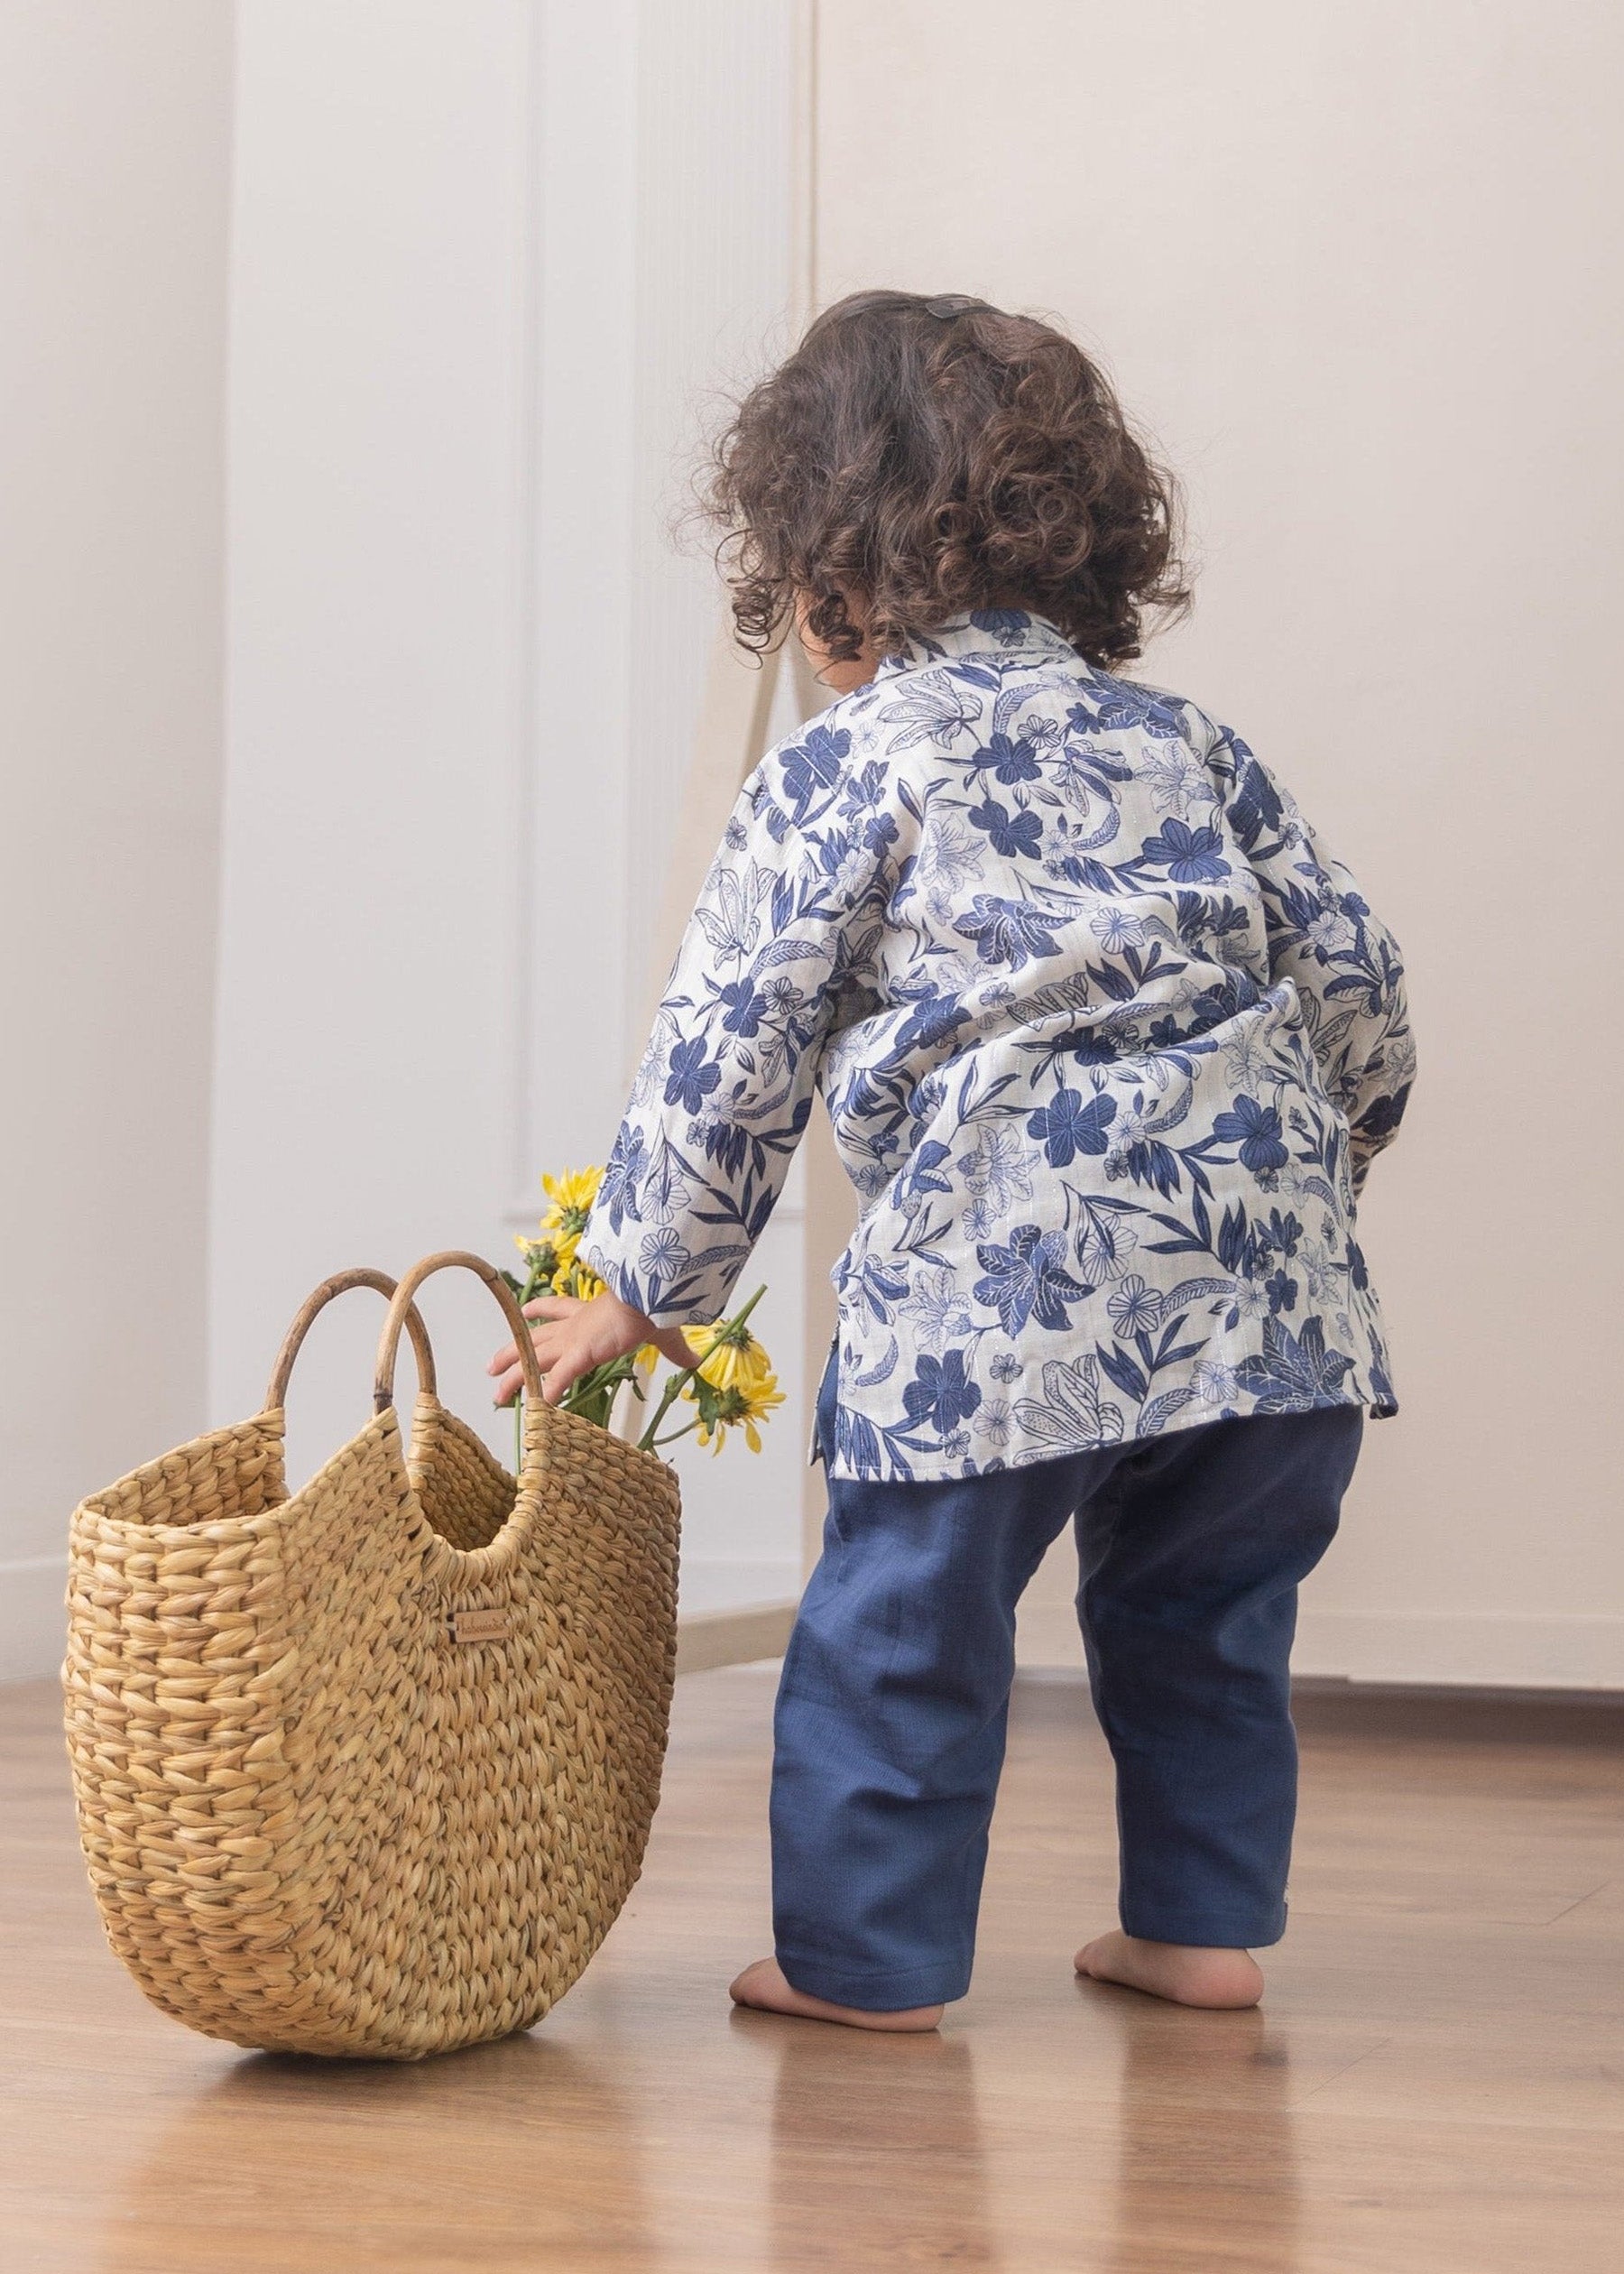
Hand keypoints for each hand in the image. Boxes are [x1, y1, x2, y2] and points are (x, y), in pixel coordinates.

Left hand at [487, 1289, 692, 1408]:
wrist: (648, 1296)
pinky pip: (557, 1379)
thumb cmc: (652, 1305)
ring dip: (513, 1378)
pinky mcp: (580, 1354)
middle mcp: (574, 1327)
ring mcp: (573, 1341)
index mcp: (589, 1314)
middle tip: (491, 1364)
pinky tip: (534, 1411)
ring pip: (534, 1361)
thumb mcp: (663, 1330)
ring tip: (495, 1393)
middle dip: (512, 1351)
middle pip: (534, 1340)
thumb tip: (696, 1360)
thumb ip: (675, 1349)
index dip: (539, 1311)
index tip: (525, 1312)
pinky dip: (545, 1394)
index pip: (557, 1309)